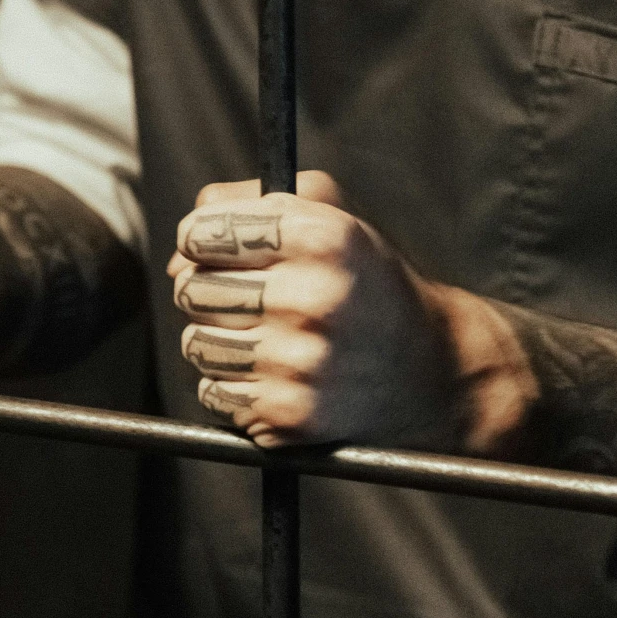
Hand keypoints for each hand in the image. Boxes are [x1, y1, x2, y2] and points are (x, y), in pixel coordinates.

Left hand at [167, 172, 461, 449]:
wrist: (435, 369)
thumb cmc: (370, 279)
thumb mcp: (329, 213)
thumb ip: (247, 201)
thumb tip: (180, 248)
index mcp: (321, 237)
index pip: (204, 232)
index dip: (199, 239)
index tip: (213, 247)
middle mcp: (312, 298)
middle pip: (191, 289)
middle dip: (206, 289)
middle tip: (246, 294)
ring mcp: (302, 362)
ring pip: (196, 344)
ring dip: (215, 339)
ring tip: (262, 334)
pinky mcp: (293, 415)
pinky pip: (214, 394)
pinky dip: (229, 385)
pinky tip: (272, 372)